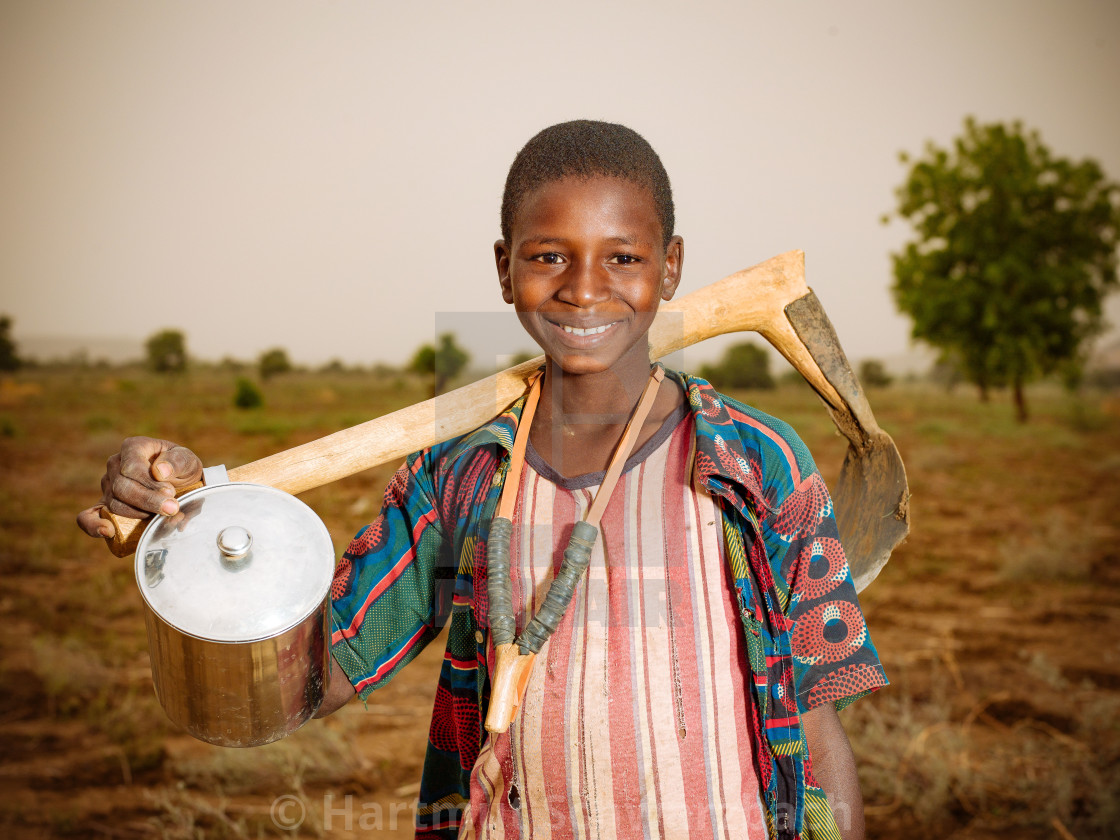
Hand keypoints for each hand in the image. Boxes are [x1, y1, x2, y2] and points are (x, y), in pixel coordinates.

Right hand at [76, 437, 203, 538]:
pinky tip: (107, 532)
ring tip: (161, 515)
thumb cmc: (182, 469)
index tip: (171, 492)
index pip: (131, 466)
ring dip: (138, 514)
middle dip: (147, 500)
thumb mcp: (187, 461)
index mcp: (133, 447)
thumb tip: (159, 471)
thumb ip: (177, 462)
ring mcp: (108, 485)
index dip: (149, 482)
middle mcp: (115, 464)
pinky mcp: (105, 505)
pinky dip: (93, 525)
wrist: (181, 486)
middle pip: (122, 486)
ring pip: (114, 503)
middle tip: (171, 508)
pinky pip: (88, 516)